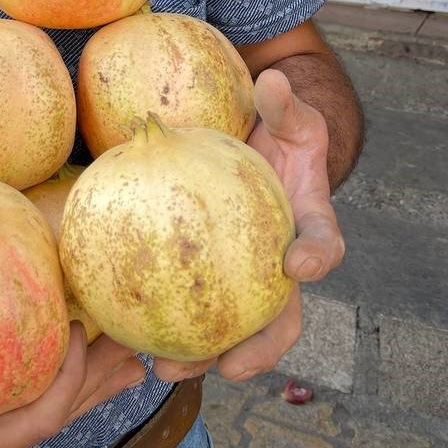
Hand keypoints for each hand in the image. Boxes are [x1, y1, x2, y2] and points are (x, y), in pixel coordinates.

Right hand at [0, 326, 147, 447]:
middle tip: (138, 341)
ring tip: (120, 335)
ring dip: (86, 367)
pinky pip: (19, 373)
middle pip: (57, 407)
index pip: (37, 419)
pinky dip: (46, 349)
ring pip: (45, 392)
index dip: (69, 384)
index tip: (84, 335)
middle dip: (100, 378)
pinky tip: (55, 317)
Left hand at [152, 68, 344, 384]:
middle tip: (227, 365)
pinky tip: (122, 331)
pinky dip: (161, 320)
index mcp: (310, 225)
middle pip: (280, 320)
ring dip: (201, 355)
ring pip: (231, 329)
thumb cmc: (279, 133)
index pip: (325, 244)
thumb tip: (273, 80)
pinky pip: (187, 303)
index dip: (317, 258)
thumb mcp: (289, 114)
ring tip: (162, 367)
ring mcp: (247, 279)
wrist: (262, 148)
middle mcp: (282, 266)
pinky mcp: (212, 279)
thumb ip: (283, 103)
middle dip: (257, 348)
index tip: (299, 266)